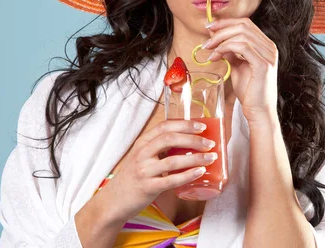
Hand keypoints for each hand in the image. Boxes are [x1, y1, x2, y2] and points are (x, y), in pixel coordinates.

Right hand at [97, 120, 217, 224]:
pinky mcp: (148, 187)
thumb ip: (160, 148)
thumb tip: (190, 141)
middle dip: (193, 139)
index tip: (202, 127)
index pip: (165, 127)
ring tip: (210, 158)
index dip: (185, 125)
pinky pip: (171, 180)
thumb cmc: (134, 176)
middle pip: (169, 139)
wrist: (114, 201)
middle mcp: (141, 154)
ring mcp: (144, 171)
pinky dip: (188, 175)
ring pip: (173, 160)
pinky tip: (200, 172)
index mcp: (142, 142)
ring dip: (195, 158)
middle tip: (210, 143)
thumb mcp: (143, 156)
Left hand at [203, 17, 278, 124]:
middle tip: (206, 41)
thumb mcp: (237, 65)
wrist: (258, 110)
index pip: (245, 23)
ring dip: (221, 40)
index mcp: (265, 45)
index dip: (226, 22)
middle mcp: (269, 47)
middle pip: (243, 25)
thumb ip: (230, 50)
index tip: (209, 27)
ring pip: (242, 34)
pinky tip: (216, 56)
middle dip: (221, 30)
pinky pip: (242, 47)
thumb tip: (215, 36)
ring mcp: (268, 55)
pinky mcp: (263, 65)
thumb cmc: (249, 90)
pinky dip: (225, 48)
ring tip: (209, 51)